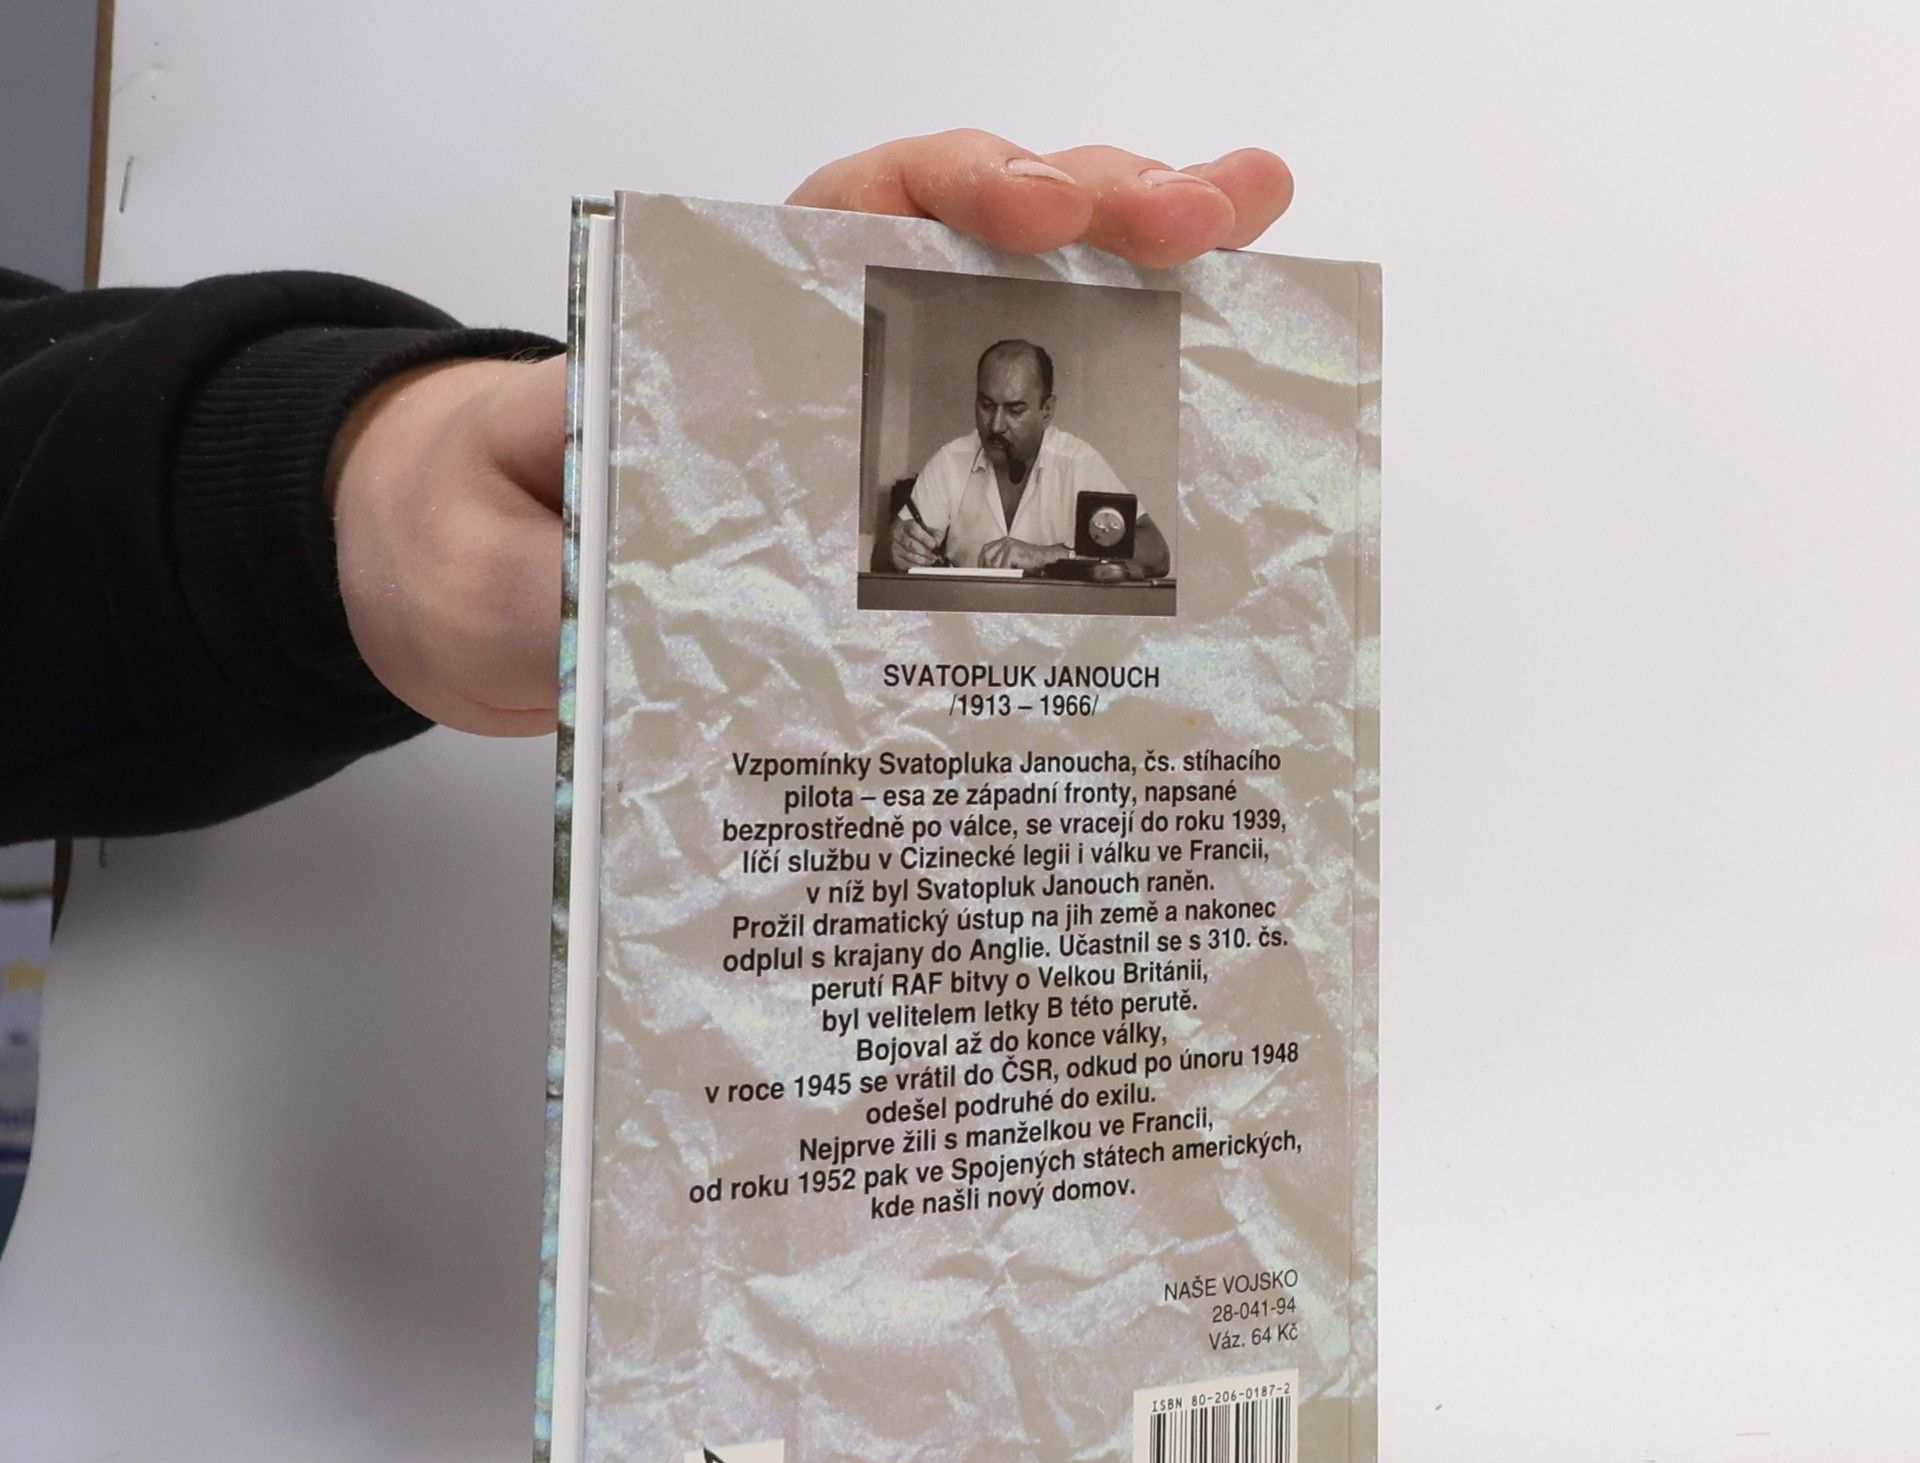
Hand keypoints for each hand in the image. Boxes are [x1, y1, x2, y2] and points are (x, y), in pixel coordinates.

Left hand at [333, 132, 1290, 735]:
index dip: (953, 194)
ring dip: (1136, 268)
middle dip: (1089, 204)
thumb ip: (561, 566)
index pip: (852, 218)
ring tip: (1246, 234)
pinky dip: (1111, 399)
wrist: (464, 601)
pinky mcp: (903, 499)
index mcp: (717, 323)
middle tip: (1192, 215)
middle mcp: (812, 343)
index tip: (1033, 209)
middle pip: (966, 236)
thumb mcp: (496, 562)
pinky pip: (1017, 437)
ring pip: (1017, 313)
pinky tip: (1211, 379)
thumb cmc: (479, 554)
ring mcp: (871, 411)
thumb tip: (665, 582)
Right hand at [889, 511, 941, 568]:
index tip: (934, 545)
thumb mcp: (929, 531)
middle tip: (934, 556)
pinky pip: (905, 564)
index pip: (913, 529)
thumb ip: (934, 536)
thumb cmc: (920, 535)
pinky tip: (923, 565)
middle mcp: (898, 534)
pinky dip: (916, 566)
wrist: (907, 538)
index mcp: (906, 524)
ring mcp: (895, 547)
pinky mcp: (895, 558)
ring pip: (908, 555)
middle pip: (910, 543)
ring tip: (930, 560)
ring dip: (922, 560)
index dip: (924, 538)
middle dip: (924, 551)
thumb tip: (936, 544)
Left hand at [979, 537, 1067, 571]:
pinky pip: (1002, 567)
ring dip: (998, 573)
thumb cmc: (1031, 562)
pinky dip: (1006, 574)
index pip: (985, 551)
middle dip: (988, 569)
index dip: (983, 563)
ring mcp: (1008, 545)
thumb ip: (1000, 562)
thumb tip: (986, 572)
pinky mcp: (1012, 551)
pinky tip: (1013, 575)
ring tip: (1006, 577)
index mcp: (1002, 541)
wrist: (1046, 559)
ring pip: (994, 564)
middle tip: (992, 578)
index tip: (984, 573)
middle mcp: (1004, 541)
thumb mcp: (1012, 560)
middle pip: (986, 557)